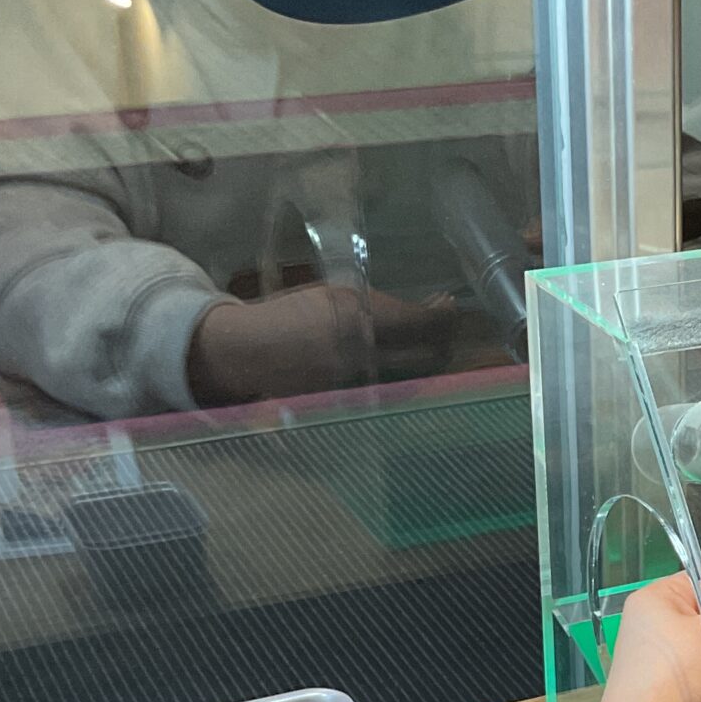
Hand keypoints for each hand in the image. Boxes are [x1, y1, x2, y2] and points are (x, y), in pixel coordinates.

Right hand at [187, 283, 459, 405]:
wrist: (251, 351)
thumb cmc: (294, 314)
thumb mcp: (335, 296)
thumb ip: (378, 307)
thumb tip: (424, 312)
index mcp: (361, 320)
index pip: (423, 323)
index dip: (444, 315)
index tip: (449, 305)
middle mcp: (367, 356)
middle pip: (430, 356)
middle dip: (444, 339)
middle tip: (443, 326)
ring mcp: (362, 385)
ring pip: (416, 377)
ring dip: (428, 359)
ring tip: (426, 343)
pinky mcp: (355, 405)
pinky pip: (394, 392)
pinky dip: (406, 377)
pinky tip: (403, 364)